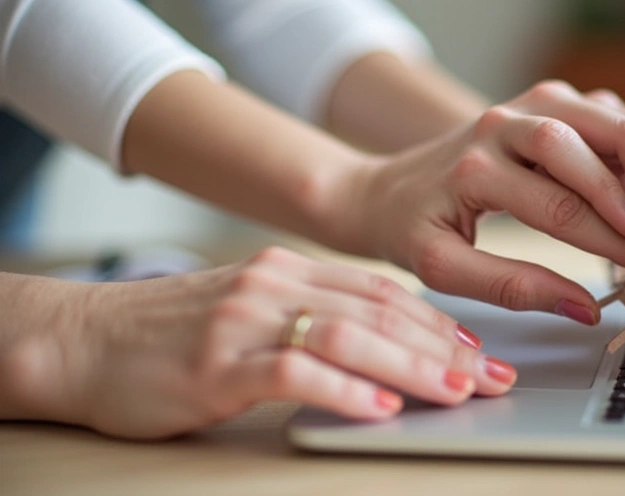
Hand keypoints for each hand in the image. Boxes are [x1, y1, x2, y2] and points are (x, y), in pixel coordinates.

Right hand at [4, 247, 514, 439]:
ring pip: (349, 337)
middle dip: (445, 346)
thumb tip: (383, 343)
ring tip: (457, 390)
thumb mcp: (251, 308)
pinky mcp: (216, 364)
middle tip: (492, 376)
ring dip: (412, 366)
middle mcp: (274, 285)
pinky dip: (345, 391)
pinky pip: (294, 372)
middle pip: (380, 313)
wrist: (81, 340)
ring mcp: (245, 321)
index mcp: (288, 269)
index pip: (383, 292)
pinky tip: (381, 407)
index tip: (479, 348)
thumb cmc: (172, 334)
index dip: (439, 320)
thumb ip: (310, 314)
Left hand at [343, 80, 624, 324]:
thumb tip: (583, 307)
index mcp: (477, 161)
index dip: (614, 238)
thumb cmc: (413, 227)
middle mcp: (513, 118)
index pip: (560, 202)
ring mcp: (541, 102)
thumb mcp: (441, 267)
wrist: (388, 186)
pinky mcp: (563, 104)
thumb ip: (508, 286)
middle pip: (602, 141)